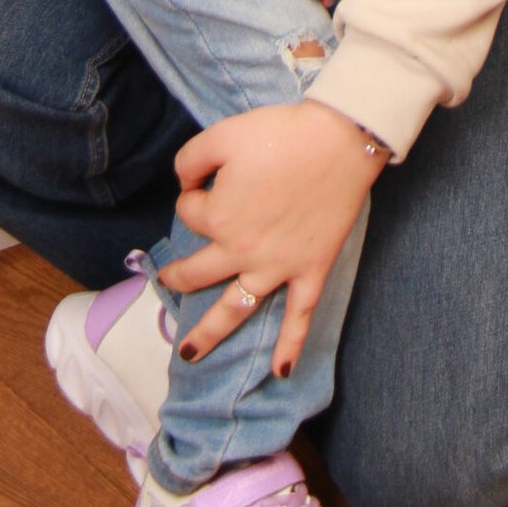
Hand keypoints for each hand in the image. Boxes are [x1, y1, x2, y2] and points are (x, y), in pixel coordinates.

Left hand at [161, 103, 386, 376]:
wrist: (338, 141)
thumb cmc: (280, 134)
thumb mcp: (222, 134)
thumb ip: (191, 159)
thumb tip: (184, 183)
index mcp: (217, 217)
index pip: (190, 212)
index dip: (194, 194)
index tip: (207, 179)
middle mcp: (240, 251)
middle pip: (198, 272)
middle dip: (179, 277)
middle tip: (169, 282)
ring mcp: (276, 268)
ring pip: (235, 309)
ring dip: (210, 333)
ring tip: (190, 354)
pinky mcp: (310, 271)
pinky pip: (298, 316)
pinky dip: (290, 346)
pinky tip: (280, 372)